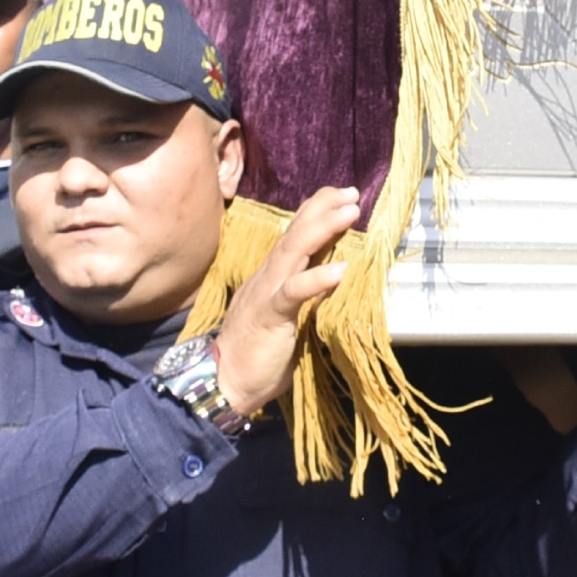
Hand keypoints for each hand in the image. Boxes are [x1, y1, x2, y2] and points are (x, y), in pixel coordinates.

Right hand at [212, 185, 359, 415]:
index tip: (342, 198)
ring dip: (323, 228)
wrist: (225, 383)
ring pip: (292, 251)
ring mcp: (266, 293)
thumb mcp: (290, 317)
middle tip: (351, 193)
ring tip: (349, 213)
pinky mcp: (269, 316)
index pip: (294, 235)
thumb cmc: (258, 354)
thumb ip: (308, 294)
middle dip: (323, 208)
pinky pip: (293, 292)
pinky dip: (316, 278)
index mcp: (272, 277)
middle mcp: (267, 277)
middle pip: (295, 233)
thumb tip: (335, 272)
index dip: (317, 212)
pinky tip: (341, 269)